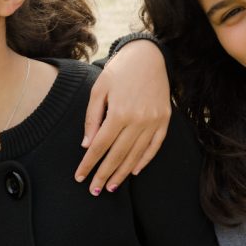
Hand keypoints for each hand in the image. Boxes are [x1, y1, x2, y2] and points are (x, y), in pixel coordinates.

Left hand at [75, 39, 170, 193]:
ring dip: (122, 173)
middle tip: (94, 191)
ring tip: (111, 187)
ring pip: (136, 155)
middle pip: (117, 155)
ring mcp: (154, 121)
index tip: (80, 177)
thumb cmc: (118, 71)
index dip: (89, 164)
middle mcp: (139, 120)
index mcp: (119, 112)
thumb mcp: (99, 90)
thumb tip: (87, 146)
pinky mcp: (165, 120)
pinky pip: (155, 146)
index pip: (100, 146)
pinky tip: (134, 171)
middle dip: (104, 174)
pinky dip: (144, 160)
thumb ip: (92, 118)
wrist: (148, 55)